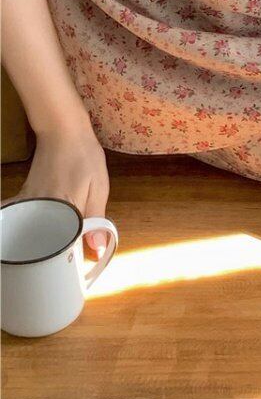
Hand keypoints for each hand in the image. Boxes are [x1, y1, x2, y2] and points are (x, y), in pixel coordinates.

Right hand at [2, 128, 110, 258]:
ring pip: (35, 233)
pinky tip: (40, 232)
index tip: (78, 267)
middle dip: (56, 253)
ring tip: (57, 249)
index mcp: (62, 209)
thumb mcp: (98, 186)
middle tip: (68, 261)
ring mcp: (28, 204)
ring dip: (47, 240)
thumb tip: (97, 249)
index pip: (63, 246)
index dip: (71, 259)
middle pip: (45, 242)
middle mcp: (40, 210)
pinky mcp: (24, 198)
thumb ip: (97, 218)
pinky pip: (26, 220)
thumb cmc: (84, 156)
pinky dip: (34, 228)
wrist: (62, 131)